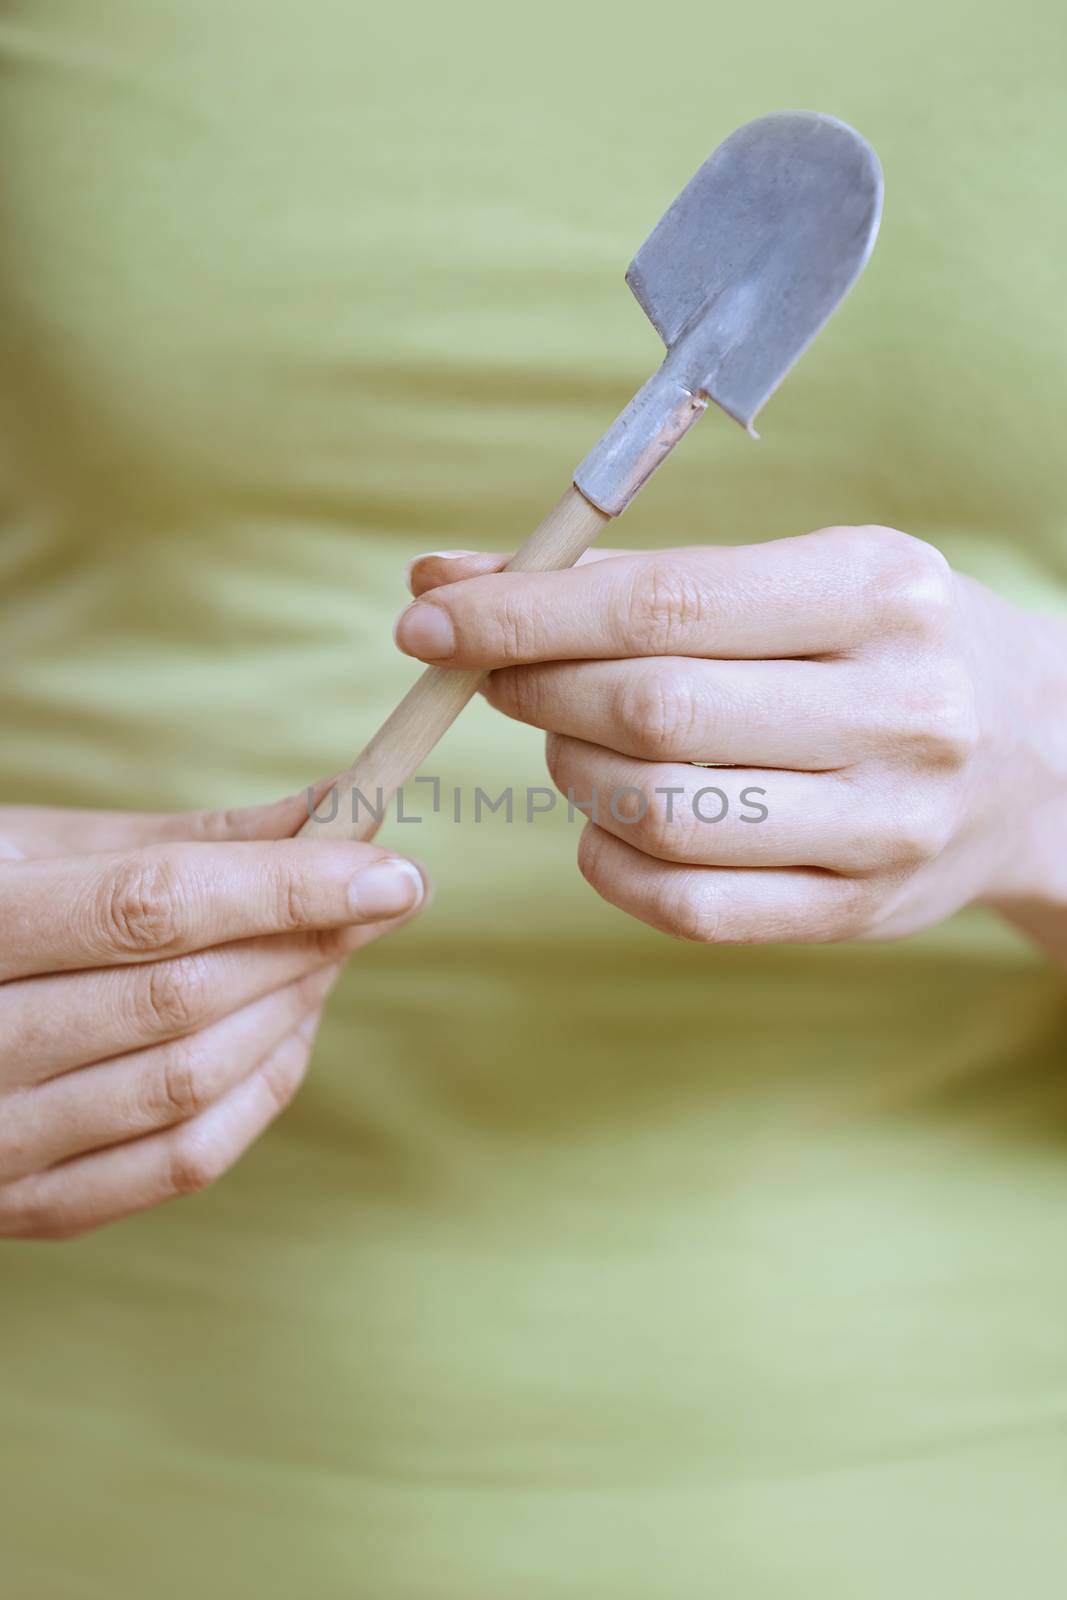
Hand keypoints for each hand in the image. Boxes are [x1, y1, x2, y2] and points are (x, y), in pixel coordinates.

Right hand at [0, 794, 426, 1238]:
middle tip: (382, 895)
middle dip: (306, 940)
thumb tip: (329, 811)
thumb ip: (181, 842)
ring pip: (190, 1083)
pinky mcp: (28, 1207)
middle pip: (182, 998)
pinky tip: (291, 1029)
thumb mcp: (33, 851)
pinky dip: (258, 1091)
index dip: (285, 885)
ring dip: (293, 1010)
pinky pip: (177, 1162)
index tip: (393, 866)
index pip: (152, 907)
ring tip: (334, 950)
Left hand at [399, 529, 1066, 953]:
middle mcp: (898, 709)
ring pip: (660, 813)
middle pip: (652, 710)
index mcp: (878, 591)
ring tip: (570, 741)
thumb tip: (443, 574)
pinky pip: (687, 905)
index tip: (430, 614)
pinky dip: (610, 861)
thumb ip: (626, 577)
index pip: (664, 602)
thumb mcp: (792, 575)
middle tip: (496, 675)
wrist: (1037, 757)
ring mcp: (885, 824)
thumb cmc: (880, 646)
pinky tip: (607, 821)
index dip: (524, 614)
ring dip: (571, 774)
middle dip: (537, 690)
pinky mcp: (858, 911)